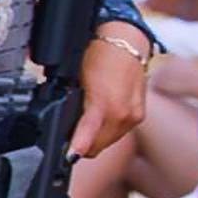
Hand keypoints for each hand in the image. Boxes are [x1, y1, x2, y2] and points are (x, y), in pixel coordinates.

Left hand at [76, 28, 151, 162]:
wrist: (127, 40)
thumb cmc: (99, 53)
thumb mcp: (74, 77)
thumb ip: (67, 103)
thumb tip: (58, 122)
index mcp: (104, 106)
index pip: (86, 141)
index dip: (74, 150)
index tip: (66, 157)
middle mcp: (123, 115)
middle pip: (97, 147)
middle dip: (82, 145)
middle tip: (67, 136)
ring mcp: (134, 116)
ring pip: (108, 142)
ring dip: (95, 138)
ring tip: (83, 124)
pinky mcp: (139, 115)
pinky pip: (119, 132)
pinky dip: (108, 130)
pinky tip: (100, 117)